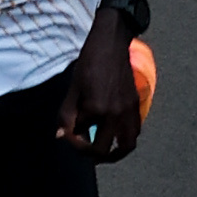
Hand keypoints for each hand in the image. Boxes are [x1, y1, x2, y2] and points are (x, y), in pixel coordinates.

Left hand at [60, 21, 142, 160]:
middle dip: (90, 153)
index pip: (80, 137)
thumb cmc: (89, 62)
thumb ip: (66, 115)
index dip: (70, 138)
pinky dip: (126, 139)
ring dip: (115, 154)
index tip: (66, 134)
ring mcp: (128, 111)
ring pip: (126, 146)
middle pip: (103, 150)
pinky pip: (135, 131)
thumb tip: (61, 136)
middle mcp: (114, 115)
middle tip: (83, 149)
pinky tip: (116, 134)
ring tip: (104, 153)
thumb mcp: (73, 88)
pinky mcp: (136, 105)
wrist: (111, 42)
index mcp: (96, 110)